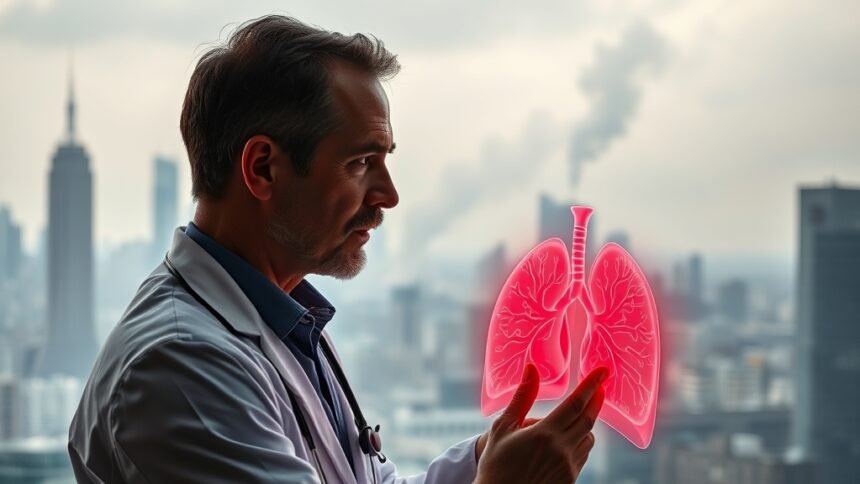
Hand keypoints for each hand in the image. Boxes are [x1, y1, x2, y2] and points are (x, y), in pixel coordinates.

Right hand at [474, 365, 607, 483]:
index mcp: (544, 434)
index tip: (603, 371)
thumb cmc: (496, 463)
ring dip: (587, 424)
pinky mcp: (570, 480)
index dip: (591, 385)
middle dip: (596, 400)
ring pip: (588, 439)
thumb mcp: (503, 426)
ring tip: (578, 415)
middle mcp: (561, 450)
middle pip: (588, 419)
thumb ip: (522, 397)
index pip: (575, 404)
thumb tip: (531, 368)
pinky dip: (580, 443)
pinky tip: (567, 440)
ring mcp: (568, 467)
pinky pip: (583, 455)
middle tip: (600, 386)